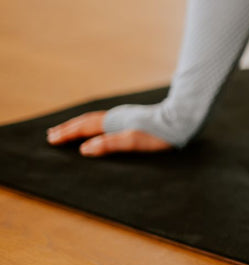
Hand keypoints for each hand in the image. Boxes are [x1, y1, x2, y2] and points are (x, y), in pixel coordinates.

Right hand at [46, 111, 173, 155]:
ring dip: (80, 124)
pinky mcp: (132, 118)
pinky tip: (99, 127)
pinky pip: (106, 120)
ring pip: (95, 119)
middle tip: (52, 133)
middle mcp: (116, 116)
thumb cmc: (158, 134)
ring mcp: (124, 116)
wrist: (181, 119)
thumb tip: (84, 149)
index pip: (83, 128)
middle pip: (86, 121)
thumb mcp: (133, 142)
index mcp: (112, 122)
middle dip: (69, 128)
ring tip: (69, 129)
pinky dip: (94, 124)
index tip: (51, 139)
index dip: (67, 134)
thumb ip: (109, 144)